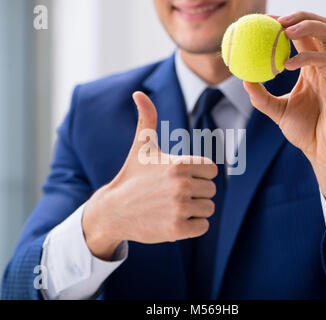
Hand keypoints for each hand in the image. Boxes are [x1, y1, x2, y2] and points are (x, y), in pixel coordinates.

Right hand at [82, 92, 217, 259]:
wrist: (113, 210)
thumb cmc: (132, 176)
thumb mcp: (141, 146)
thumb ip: (147, 118)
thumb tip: (138, 93)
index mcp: (179, 163)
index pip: (211, 169)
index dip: (198, 174)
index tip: (179, 177)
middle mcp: (181, 184)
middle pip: (211, 190)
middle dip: (196, 193)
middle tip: (172, 194)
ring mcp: (179, 208)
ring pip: (208, 208)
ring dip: (194, 210)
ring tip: (171, 207)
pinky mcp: (177, 230)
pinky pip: (203, 226)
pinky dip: (192, 226)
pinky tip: (173, 220)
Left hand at [244, 11, 325, 220]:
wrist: (325, 154)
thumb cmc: (307, 132)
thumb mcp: (278, 111)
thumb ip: (261, 96)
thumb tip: (243, 79)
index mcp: (314, 68)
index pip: (304, 35)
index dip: (287, 23)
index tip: (264, 22)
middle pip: (321, 26)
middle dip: (300, 15)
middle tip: (274, 20)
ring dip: (307, 26)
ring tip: (283, 30)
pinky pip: (325, 62)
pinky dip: (306, 58)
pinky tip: (285, 64)